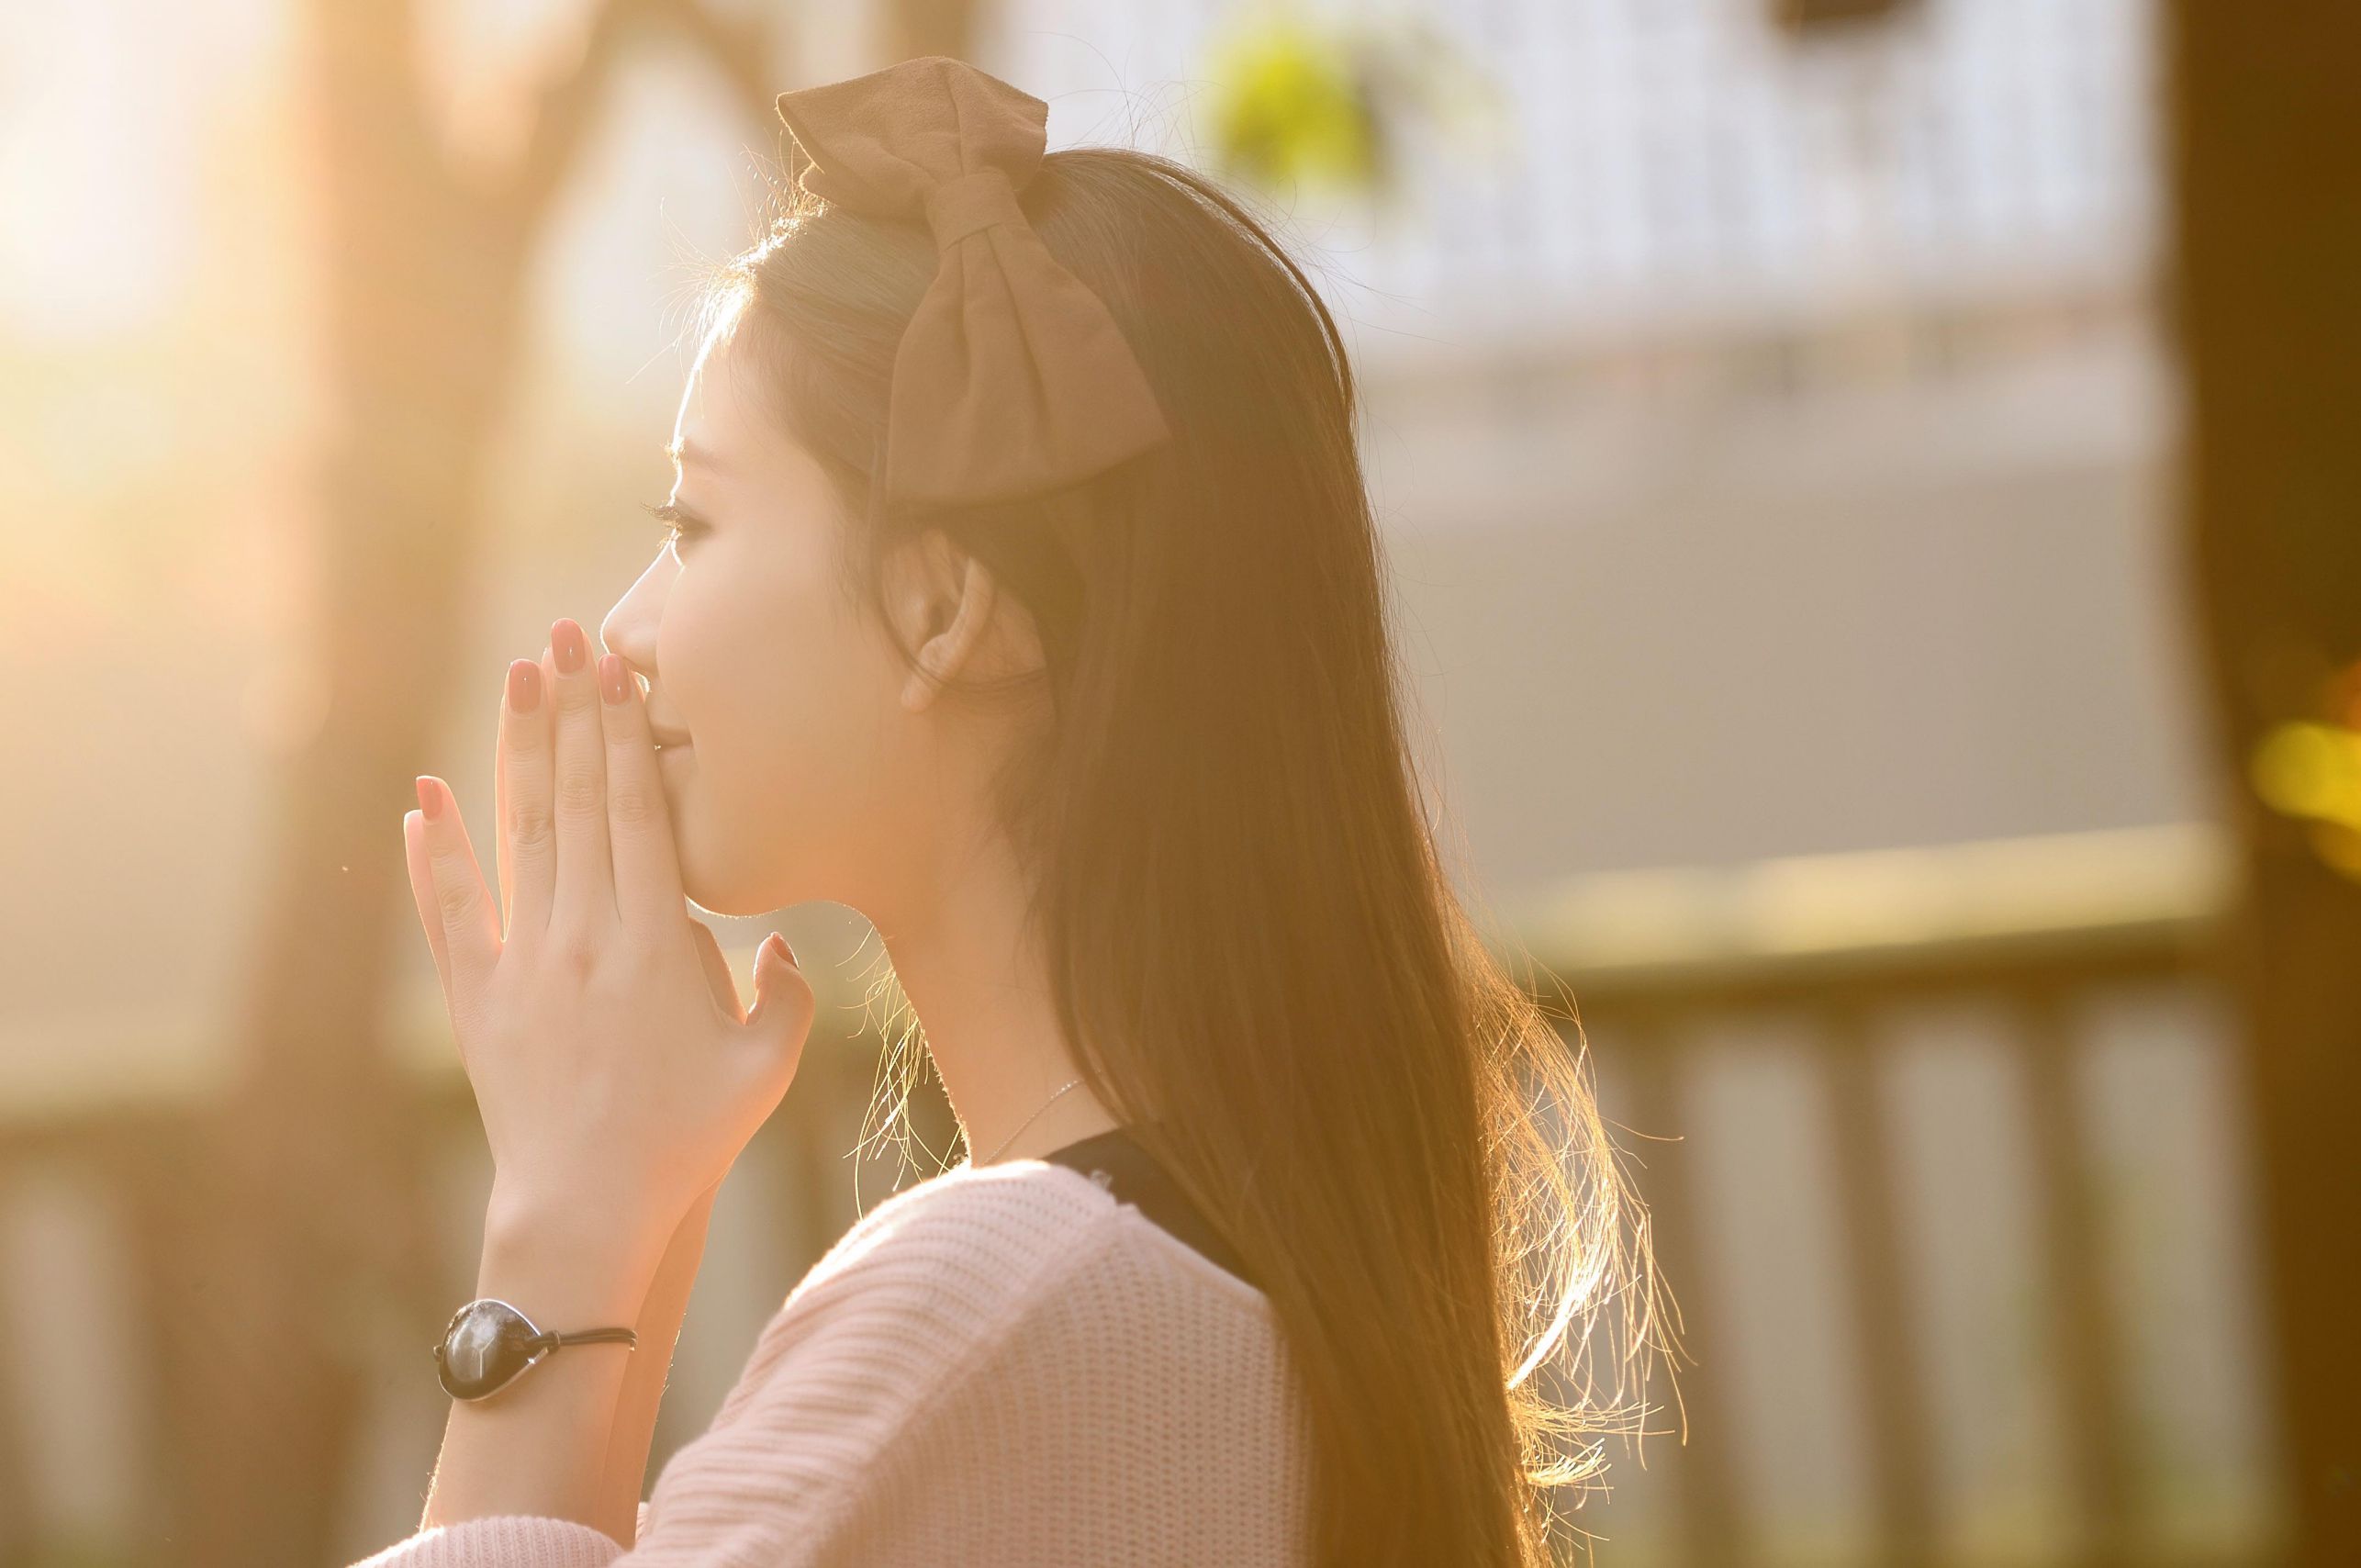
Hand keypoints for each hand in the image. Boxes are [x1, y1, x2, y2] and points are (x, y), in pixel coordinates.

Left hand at [401, 616, 813, 1236]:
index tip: (620, 668)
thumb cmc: (688, 1139)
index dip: (627, 733)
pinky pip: (452, 912)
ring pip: (520, 833)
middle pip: (578, 800)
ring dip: (518, 749)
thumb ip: (787, 993)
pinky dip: (435, 853)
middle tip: (567, 635)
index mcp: (655, 940)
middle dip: (574, 710)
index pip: (638, 811)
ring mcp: (525, 962)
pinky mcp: (479, 999)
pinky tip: (423, 796)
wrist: (587, 1210)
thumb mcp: (766, 1066)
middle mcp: (584, 934)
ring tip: (518, 676)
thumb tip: (784, 941)